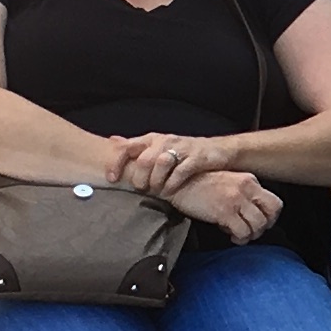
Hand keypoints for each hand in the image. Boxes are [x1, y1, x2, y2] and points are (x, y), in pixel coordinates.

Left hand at [108, 132, 228, 196]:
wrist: (218, 150)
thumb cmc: (183, 151)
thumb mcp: (157, 145)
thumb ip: (136, 145)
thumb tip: (112, 140)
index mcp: (151, 139)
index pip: (126, 147)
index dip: (116, 164)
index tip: (112, 179)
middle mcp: (164, 141)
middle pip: (144, 160)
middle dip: (139, 179)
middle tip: (140, 189)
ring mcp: (181, 148)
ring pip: (161, 164)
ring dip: (155, 181)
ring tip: (156, 191)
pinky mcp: (196, 158)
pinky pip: (180, 172)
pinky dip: (172, 184)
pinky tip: (170, 191)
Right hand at [177, 167, 279, 243]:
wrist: (176, 182)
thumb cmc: (197, 183)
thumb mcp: (226, 181)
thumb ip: (240, 192)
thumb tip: (248, 211)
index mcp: (248, 180)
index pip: (274, 202)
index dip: (269, 216)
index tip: (258, 222)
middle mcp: (246, 188)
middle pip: (273, 212)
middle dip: (265, 226)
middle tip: (252, 231)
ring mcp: (236, 200)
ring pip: (259, 224)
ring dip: (250, 234)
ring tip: (238, 234)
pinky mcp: (224, 212)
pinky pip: (243, 231)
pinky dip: (239, 237)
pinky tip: (230, 234)